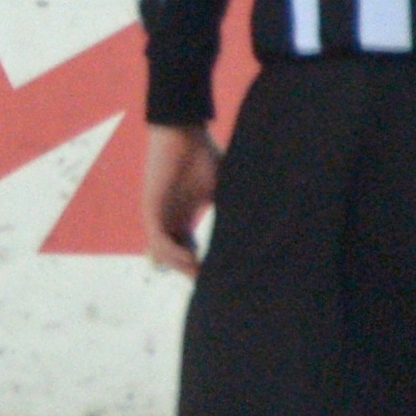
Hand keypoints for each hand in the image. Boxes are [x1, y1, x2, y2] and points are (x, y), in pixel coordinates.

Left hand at [143, 122, 218, 277]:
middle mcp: (169, 220)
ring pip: (163, 254)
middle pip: (174, 258)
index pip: (187, 250)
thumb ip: (232, 207)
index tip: (220, 276)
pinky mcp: (151, 209)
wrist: (182, 132)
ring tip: (203, 275)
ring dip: (182, 267)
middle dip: (191, 272)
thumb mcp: (221, 189)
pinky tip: (192, 260)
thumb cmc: (202, 155)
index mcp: (182, 217)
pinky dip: (173, 254)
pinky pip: (157, 240)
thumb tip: (264, 223)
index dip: (200, 266)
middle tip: (212, 283)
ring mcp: (159, 216)